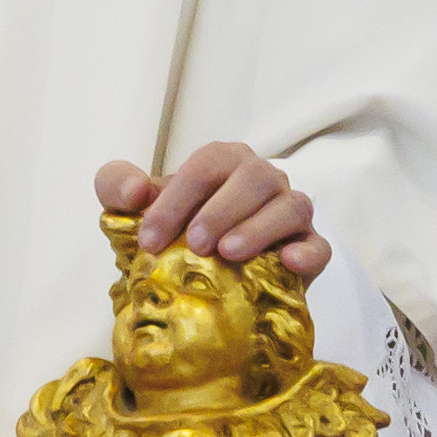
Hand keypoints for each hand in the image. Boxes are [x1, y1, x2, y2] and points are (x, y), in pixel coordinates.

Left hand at [100, 141, 325, 280]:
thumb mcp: (133, 208)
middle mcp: (262, 179)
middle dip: (222, 210)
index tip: (150, 239)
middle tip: (195, 244)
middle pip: (254, 178)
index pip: (206, 165)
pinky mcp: (308, 248)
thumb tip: (135, 191)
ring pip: (291, 206)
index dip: (177, 199)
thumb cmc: (171, 231)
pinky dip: (307, 252)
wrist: (200, 274)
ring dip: (260, 227)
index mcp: (224, 162)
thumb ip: (117, 185)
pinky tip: (288, 262)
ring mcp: (289, 212)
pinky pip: (319, 245)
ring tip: (229, 253)